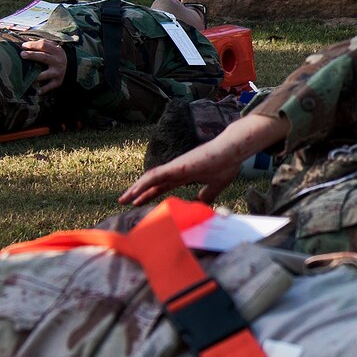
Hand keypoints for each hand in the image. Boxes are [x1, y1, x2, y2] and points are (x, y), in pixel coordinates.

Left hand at [20, 39, 66, 92]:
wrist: (72, 68)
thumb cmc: (56, 56)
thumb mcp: (54, 47)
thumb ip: (43, 43)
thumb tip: (26, 41)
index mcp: (57, 50)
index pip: (43, 45)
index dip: (32, 45)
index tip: (23, 46)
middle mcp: (58, 61)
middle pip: (43, 57)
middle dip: (32, 55)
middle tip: (22, 55)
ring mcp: (58, 72)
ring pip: (46, 74)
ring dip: (37, 75)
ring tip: (28, 76)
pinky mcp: (57, 82)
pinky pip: (50, 86)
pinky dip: (44, 89)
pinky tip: (38, 91)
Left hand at [120, 112, 286, 205]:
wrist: (232, 151)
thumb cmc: (226, 164)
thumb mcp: (215, 186)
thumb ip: (206, 195)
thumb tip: (200, 206)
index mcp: (184, 175)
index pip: (162, 186)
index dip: (149, 194)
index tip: (138, 203)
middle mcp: (177, 170)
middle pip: (152, 183)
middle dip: (138, 192)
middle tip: (123, 201)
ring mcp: (176, 167)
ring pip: (150, 179)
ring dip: (136, 188)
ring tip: (124, 198)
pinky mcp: (177, 166)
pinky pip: (156, 175)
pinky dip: (144, 183)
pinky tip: (134, 191)